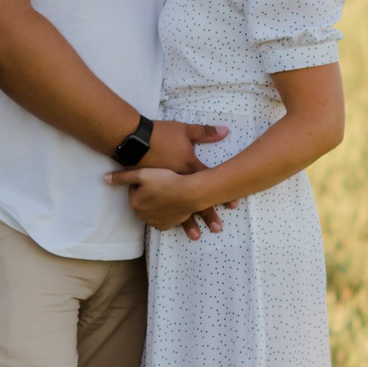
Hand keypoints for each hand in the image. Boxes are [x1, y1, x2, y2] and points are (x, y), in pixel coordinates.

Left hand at [106, 166, 223, 235]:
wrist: (189, 193)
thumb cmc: (166, 180)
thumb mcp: (142, 173)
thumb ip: (122, 177)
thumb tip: (104, 178)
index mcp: (134, 203)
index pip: (134, 190)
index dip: (143, 182)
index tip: (153, 177)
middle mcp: (142, 216)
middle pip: (143, 200)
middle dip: (149, 193)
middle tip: (161, 184)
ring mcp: (155, 222)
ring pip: (152, 209)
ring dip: (156, 202)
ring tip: (167, 192)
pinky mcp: (167, 225)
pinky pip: (162, 218)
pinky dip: (165, 211)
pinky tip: (171, 202)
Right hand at [118, 119, 233, 235]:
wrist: (134, 140)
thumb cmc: (160, 135)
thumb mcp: (184, 130)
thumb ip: (205, 132)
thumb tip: (225, 131)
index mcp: (188, 168)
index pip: (208, 182)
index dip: (222, 193)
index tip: (233, 205)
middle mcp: (177, 182)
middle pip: (194, 202)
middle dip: (208, 215)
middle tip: (217, 227)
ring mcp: (162, 190)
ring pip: (177, 209)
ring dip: (188, 223)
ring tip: (196, 235)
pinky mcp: (148, 194)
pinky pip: (158, 208)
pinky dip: (166, 215)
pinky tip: (171, 224)